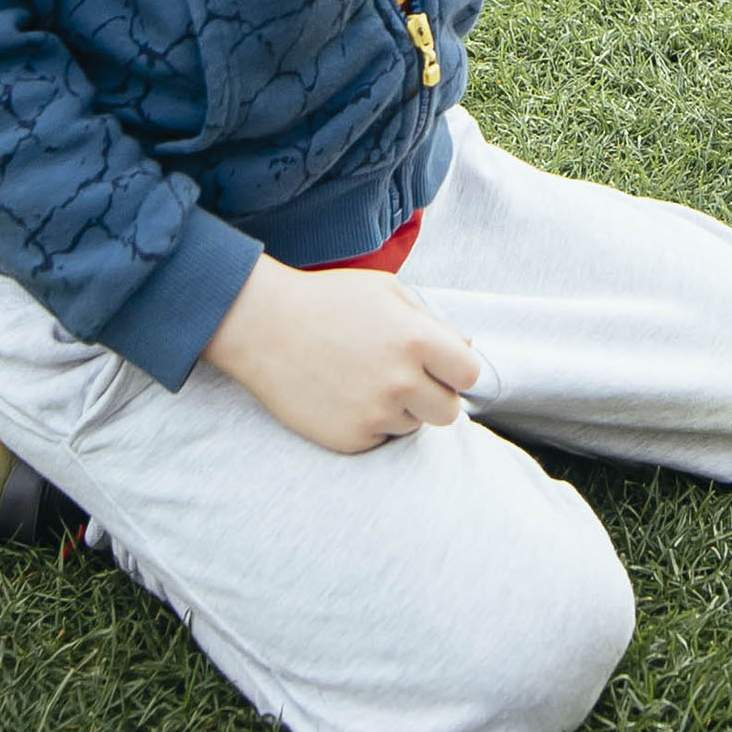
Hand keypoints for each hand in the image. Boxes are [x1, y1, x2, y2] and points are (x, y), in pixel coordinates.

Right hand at [204, 260, 482, 453]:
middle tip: (404, 379)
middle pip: (448, 411)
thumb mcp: (386, 292)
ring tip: (361, 380)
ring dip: (398, 409)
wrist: (261, 327)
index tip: (438, 365)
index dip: (454, 370)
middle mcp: (400, 381)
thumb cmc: (327, 300)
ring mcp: (373, 413)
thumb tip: (467, 349)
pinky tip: (342, 396)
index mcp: (416, 340)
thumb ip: (432, 321)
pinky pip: (379, 440)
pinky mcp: (349, 438)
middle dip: (434, 397)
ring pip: (412, 426)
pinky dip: (368, 424)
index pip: (469, 375)